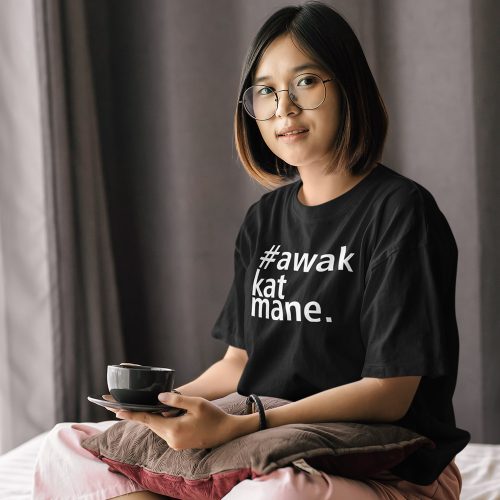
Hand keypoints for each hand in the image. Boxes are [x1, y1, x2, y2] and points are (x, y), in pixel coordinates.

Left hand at [114, 392, 241, 449]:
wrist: (226, 432)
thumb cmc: (213, 416)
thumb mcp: (196, 403)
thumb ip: (177, 400)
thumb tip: (159, 397)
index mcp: (173, 429)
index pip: (148, 420)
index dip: (131, 414)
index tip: (116, 410)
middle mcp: (171, 439)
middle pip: (150, 424)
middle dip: (137, 414)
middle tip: (120, 407)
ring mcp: (174, 443)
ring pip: (157, 427)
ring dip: (150, 417)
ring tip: (139, 407)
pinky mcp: (178, 443)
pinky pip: (164, 430)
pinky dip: (159, 421)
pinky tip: (159, 413)